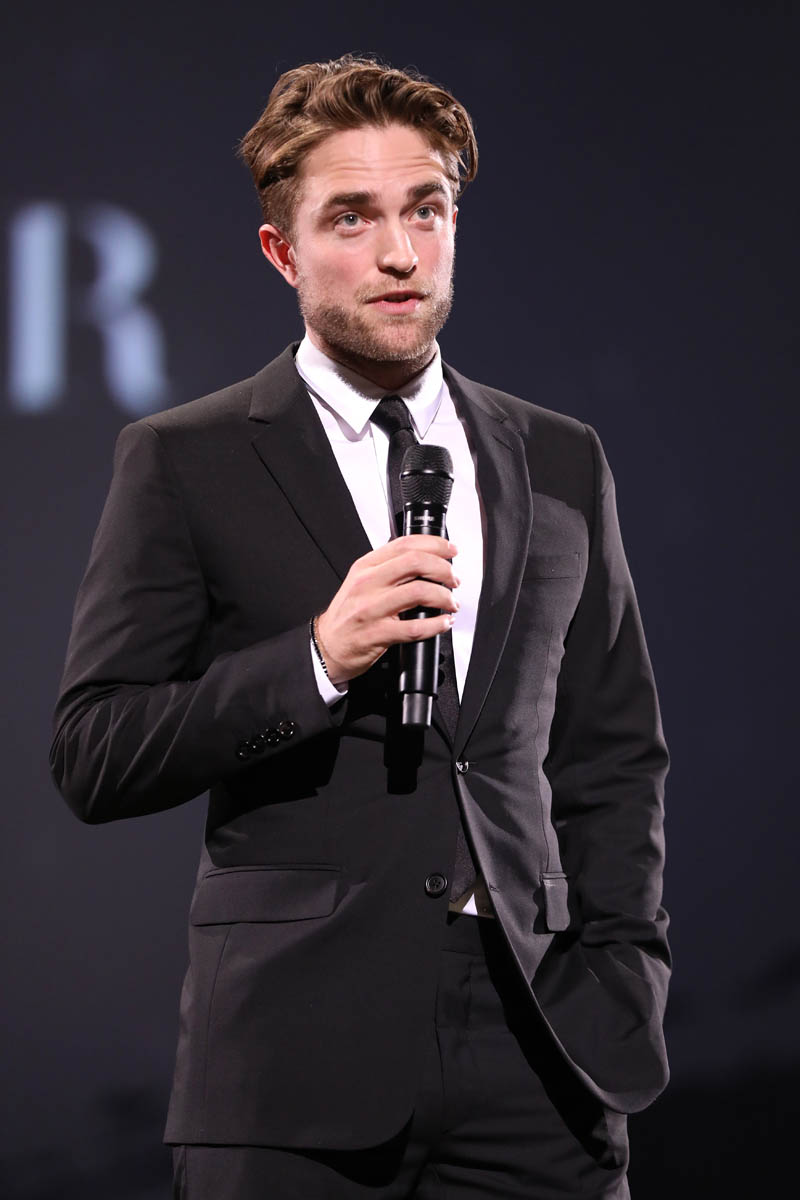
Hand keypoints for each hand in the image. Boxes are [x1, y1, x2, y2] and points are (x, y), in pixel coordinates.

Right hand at [314, 535, 458, 684]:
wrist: (328, 645)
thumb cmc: (349, 614)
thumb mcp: (361, 582)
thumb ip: (389, 568)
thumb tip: (427, 561)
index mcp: (365, 567)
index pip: (404, 544)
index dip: (434, 544)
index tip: (450, 551)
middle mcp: (367, 584)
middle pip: (415, 562)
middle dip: (443, 569)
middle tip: (453, 580)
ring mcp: (371, 609)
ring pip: (418, 592)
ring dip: (444, 597)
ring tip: (451, 603)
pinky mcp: (376, 634)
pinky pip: (414, 627)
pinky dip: (436, 625)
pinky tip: (443, 623)